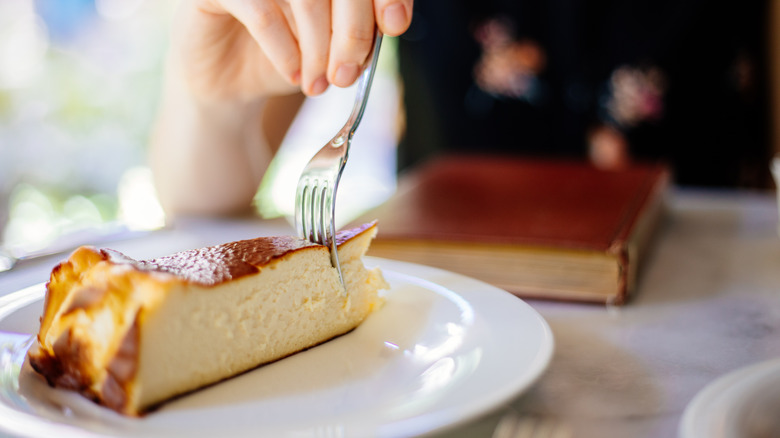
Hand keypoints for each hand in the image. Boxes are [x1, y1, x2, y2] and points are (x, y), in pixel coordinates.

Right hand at [172, 0, 412, 101]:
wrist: (230, 83)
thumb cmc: (286, 57)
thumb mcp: (331, 46)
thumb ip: (359, 29)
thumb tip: (389, 24)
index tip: (394, 26)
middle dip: (352, 31)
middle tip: (348, 73)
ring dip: (318, 46)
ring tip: (319, 83)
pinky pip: (260, 11)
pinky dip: (284, 49)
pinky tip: (294, 74)